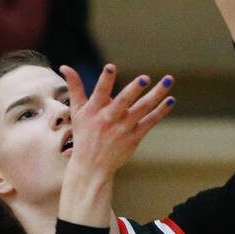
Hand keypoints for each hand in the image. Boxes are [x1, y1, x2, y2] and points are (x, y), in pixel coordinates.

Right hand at [60, 63, 174, 179]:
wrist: (92, 166)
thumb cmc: (84, 134)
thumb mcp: (77, 112)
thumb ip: (75, 88)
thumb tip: (64, 66)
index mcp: (94, 111)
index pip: (99, 92)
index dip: (105, 80)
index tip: (111, 66)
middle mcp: (109, 119)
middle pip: (123, 102)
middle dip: (133, 89)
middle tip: (145, 78)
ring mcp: (123, 129)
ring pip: (142, 109)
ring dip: (157, 94)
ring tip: (168, 80)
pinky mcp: (134, 137)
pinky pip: (150, 121)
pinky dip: (161, 111)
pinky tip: (171, 99)